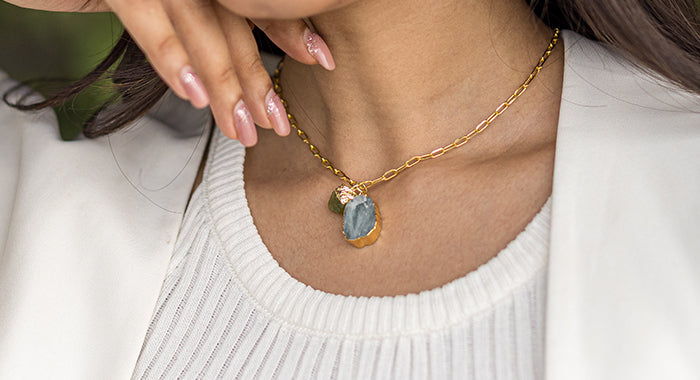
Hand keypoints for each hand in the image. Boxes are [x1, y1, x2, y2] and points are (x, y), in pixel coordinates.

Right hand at [4, 0, 334, 145]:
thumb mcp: (156, 5)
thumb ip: (196, 23)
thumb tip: (223, 75)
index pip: (249, 1)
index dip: (288, 27)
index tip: (320, 58)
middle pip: (232, 19)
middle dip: (257, 74)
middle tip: (277, 122)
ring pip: (199, 25)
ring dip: (224, 82)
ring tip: (242, 129)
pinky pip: (147, 19)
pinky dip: (171, 58)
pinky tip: (192, 96)